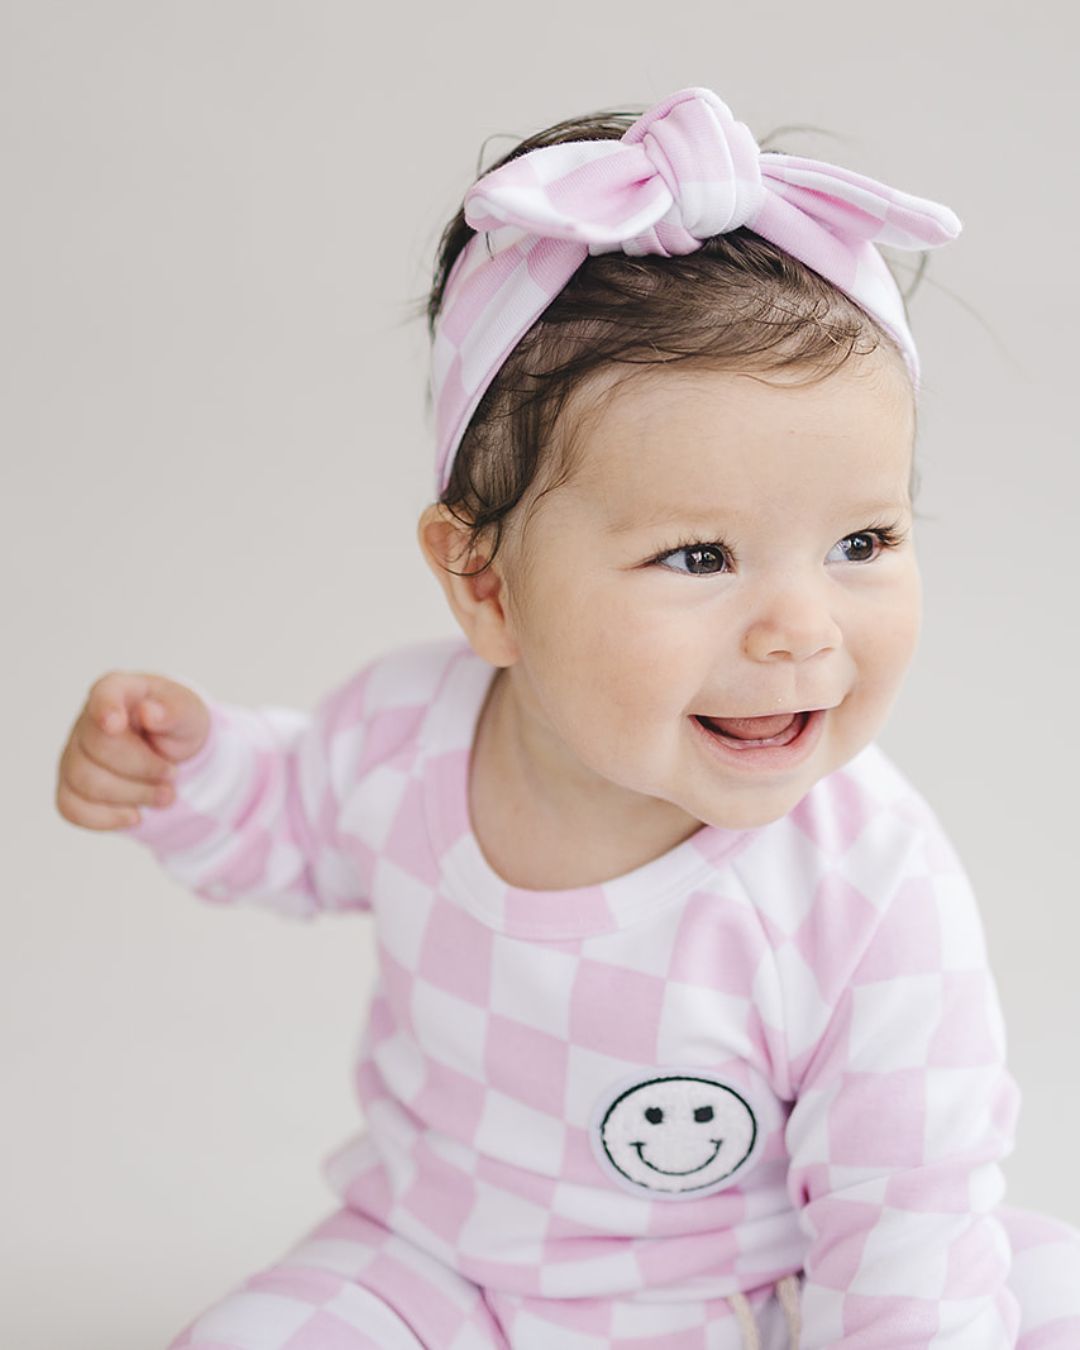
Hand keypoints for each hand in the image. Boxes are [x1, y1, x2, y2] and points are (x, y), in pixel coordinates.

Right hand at [56, 672, 211, 830]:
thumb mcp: (189, 714)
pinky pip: (71, 807)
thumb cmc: (177, 725)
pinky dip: (106, 818)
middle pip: (98, 749)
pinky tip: (134, 815)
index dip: (105, 709)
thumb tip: (149, 712)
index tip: (114, 725)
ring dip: (132, 796)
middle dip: (143, 770)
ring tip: (164, 796)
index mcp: (119, 691)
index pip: (103, 694)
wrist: (173, 755)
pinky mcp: (71, 786)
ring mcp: (75, 753)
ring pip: (85, 781)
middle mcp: (89, 720)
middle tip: (174, 776)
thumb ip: (174, 710)